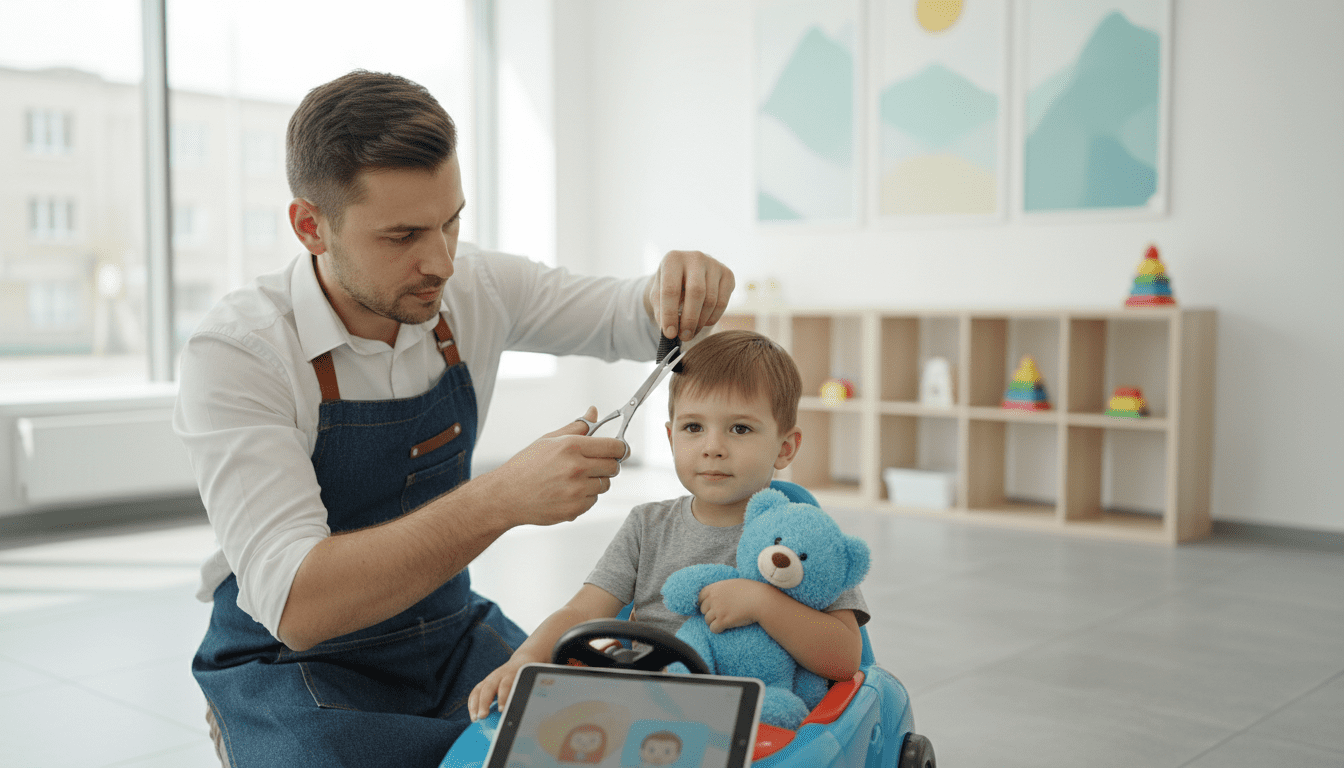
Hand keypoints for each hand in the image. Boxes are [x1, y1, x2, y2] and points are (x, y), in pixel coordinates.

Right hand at [468, 647, 546, 721]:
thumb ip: (528, 692)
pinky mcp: (486, 682)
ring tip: (475, 718)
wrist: (523, 660)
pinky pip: (475, 691)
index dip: (503, 697)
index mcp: (513, 673)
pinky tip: (473, 714)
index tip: (502, 710)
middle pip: (489, 687)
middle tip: (483, 716)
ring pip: (480, 689)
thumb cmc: (528, 675)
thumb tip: (531, 712)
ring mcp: (491, 678)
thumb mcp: (530, 681)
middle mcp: (500, 674)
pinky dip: (472, 703)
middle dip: (484, 702)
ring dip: (475, 704)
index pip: (506, 684)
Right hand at [478, 407, 624, 527]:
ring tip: (572, 479)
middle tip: (593, 464)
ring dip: (595, 482)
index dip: (620, 448)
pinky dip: (584, 498)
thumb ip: (577, 426)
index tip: (619, 450)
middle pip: (614, 467)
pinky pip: (593, 501)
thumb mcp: (549, 440)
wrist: (506, 495)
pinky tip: (566, 492)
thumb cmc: (525, 466)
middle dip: (608, 465)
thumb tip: (593, 412)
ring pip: (604, 485)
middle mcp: (576, 468)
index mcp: (572, 446)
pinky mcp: (574, 509)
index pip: (614, 447)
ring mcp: (576, 491)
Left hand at [646, 250, 734, 341]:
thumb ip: (660, 311)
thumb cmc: (670, 287)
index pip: (671, 289)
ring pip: (711, 299)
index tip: (669, 334)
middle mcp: (695, 257)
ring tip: (691, 332)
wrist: (686, 274)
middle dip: (690, 319)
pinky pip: (723, 302)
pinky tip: (703, 322)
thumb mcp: (658, 296)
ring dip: (701, 321)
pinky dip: (713, 317)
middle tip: (684, 336)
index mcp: (673, 259)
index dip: (669, 314)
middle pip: (696, 292)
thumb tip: (669, 331)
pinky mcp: (728, 274)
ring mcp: (714, 264)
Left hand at [697, 578, 770, 633]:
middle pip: (703, 610)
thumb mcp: (733, 584)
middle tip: (720, 615)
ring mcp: (717, 610)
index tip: (709, 607)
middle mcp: (713, 598)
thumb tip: (718, 593)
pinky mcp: (723, 621)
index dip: (704, 603)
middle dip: (710, 613)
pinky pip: (713, 628)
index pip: (700, 597)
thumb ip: (722, 588)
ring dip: (714, 622)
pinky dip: (718, 629)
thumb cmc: (751, 591)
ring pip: (707, 620)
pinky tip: (725, 627)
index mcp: (715, 588)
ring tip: (724, 622)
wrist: (760, 600)